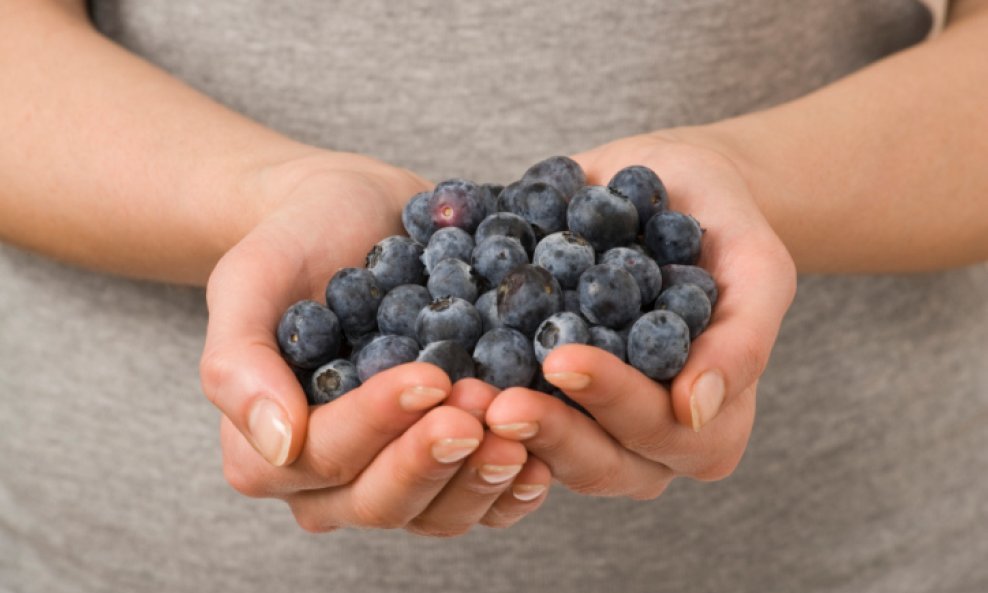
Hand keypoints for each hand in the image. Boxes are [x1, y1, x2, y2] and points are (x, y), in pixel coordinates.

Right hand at [199, 152, 549, 533]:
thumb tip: (277, 444)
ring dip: (480, 478)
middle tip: (480, 405)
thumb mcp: (249, 277)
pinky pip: (479, 504)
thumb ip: (237, 361)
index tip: (429, 377)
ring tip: (518, 425)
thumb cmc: (296, 242)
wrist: (356, 215)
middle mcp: (331, 479)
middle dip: (434, 457)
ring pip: (435, 516)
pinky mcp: (446, 463)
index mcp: (269, 449)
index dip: (377, 424)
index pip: (324, 456)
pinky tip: (543, 457)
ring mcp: (393, 474)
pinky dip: (512, 489)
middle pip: (381, 502)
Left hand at [485, 132, 795, 498]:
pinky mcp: (538, 398)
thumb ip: (743, 337)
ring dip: (496, 429)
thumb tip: (697, 408)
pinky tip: (428, 366)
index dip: (613, 399)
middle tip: (492, 399)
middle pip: (594, 459)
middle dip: (546, 430)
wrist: (663, 185)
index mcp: (704, 425)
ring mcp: (585, 426)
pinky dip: (467, 393)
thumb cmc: (722, 221)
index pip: (659, 429)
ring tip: (454, 393)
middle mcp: (643, 441)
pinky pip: (501, 416)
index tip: (563, 358)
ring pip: (540, 453)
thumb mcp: (756, 265)